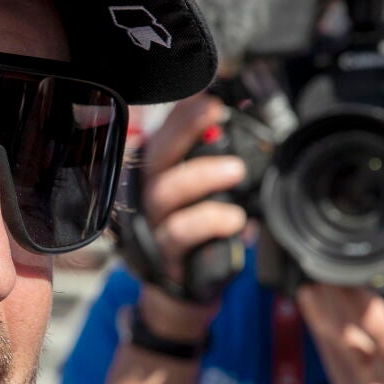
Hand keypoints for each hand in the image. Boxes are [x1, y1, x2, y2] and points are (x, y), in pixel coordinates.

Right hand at [133, 94, 248, 338]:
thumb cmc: (195, 237)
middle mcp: (144, 195)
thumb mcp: (204, 196)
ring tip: (236, 172)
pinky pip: (181, 232)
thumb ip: (214, 163)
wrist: (181, 292)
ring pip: (165, 191)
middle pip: (155, 154)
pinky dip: (209, 221)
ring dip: (201, 175)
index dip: (182, 111)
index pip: (164, 133)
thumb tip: (238, 126)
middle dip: (183, 126)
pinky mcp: (162, 254)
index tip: (208, 90)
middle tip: (214, 110)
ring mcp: (150, 225)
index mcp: (156, 175)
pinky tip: (235, 219)